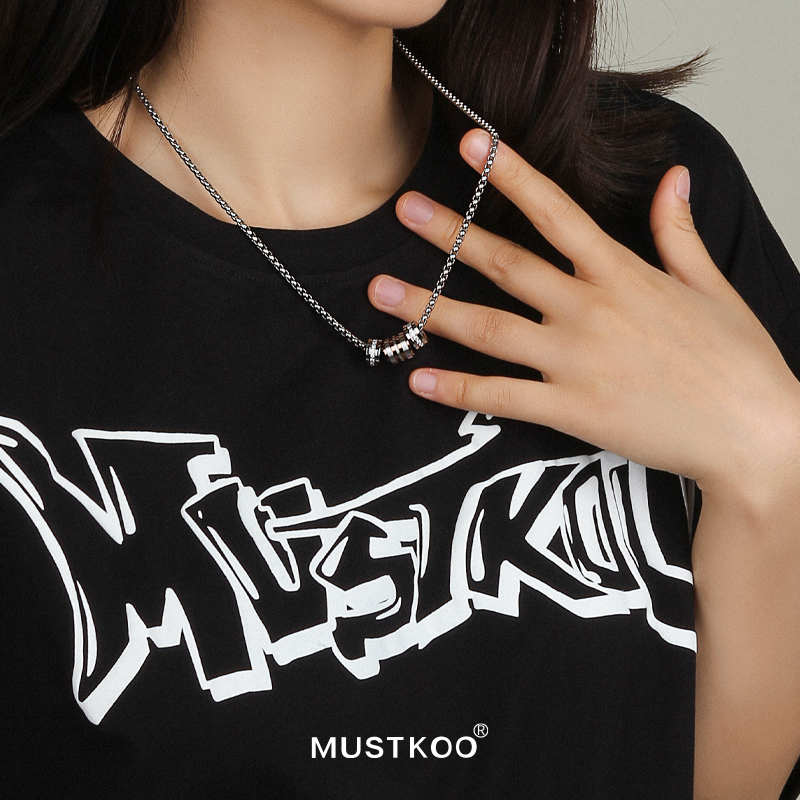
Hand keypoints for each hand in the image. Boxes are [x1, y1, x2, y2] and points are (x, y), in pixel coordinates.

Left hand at [368, 130, 799, 504]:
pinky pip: (501, 397)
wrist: (755, 434)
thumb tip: (675, 179)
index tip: (473, 146)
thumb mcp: (712, 285)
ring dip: (429, 309)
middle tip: (401, 212)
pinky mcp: (572, 411)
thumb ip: (679, 232)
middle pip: (505, 264)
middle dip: (449, 235)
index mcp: (622, 274)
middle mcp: (590, 310)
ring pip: (487, 328)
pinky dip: (457, 389)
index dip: (511, 175)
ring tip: (381, 295)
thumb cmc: (737, 362)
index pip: (556, 211)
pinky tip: (417, 379)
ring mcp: (577, 361)